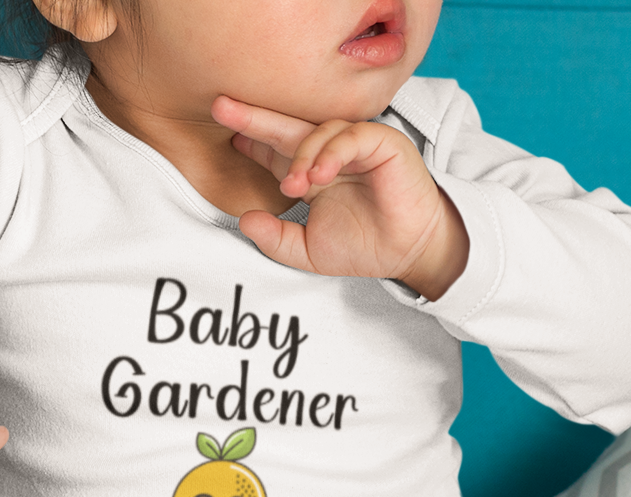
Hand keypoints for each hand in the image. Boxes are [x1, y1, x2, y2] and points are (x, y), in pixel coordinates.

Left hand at [211, 96, 468, 299]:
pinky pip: (352, 136)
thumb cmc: (364, 248)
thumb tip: (245, 220)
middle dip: (255, 118)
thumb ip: (275, 239)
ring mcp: (357, 145)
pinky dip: (332, 152)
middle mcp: (331, 153)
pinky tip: (319, 175)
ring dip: (301, 155)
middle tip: (223, 107)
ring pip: (320, 131)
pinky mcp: (384, 143)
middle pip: (288, 128)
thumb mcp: (307, 251)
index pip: (276, 149)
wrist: (408, 255)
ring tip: (293, 185)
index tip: (225, 135)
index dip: (251, 139)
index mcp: (312, 173)